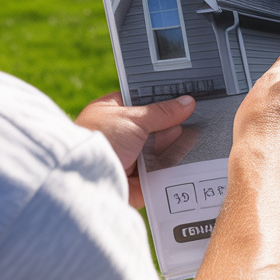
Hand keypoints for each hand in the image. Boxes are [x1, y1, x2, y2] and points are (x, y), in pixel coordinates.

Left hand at [75, 91, 195, 207]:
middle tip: (194, 117)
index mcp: (113, 113)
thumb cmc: (100, 139)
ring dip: (172, 146)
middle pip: (154, 128)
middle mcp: (120, 136)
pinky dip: (171, 167)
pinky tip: (187, 157)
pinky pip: (159, 173)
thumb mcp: (134, 117)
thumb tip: (188, 102)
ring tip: (193, 137)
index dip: (164, 99)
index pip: (144, 101)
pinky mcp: (135, 183)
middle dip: (172, 125)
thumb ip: (163, 111)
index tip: (186, 96)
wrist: (84, 180)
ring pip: (159, 151)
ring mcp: (128, 159)